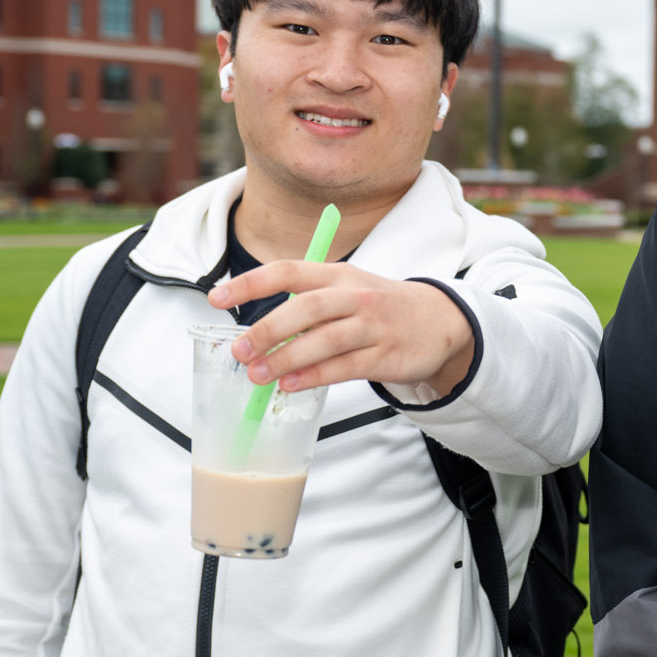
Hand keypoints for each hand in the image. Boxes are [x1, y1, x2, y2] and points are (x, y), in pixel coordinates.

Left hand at [208, 261, 475, 396]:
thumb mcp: (347, 289)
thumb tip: (254, 334)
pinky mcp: (385, 356)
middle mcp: (355, 296)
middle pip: (306, 308)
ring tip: (258, 375)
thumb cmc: (380, 306)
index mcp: (338, 275)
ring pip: (324, 340)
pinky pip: (345, 367)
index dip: (250, 284)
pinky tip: (290, 384)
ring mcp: (373, 326)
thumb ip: (305, 305)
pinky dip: (314, 376)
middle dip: (267, 330)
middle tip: (239, 352)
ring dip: (287, 358)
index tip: (216, 298)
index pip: (288, 271)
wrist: (440, 321)